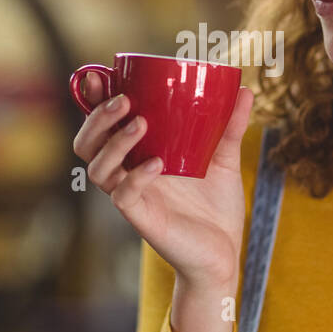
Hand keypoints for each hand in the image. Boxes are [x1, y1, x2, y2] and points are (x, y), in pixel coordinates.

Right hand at [71, 71, 254, 290]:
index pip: (103, 127)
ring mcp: (132, 197)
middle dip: (97, 119)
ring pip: (98, 169)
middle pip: (88, 144)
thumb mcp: (225, 159)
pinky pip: (124, 196)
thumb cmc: (215, 208)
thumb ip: (231, 126)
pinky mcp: (142, 219)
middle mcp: (127, 175)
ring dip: (114, 142)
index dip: (92, 103)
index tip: (98, 77)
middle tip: (125, 101)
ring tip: (140, 123)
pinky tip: (157, 164)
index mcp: (138, 156)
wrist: (224, 254)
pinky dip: (137, 177)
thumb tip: (244, 90)